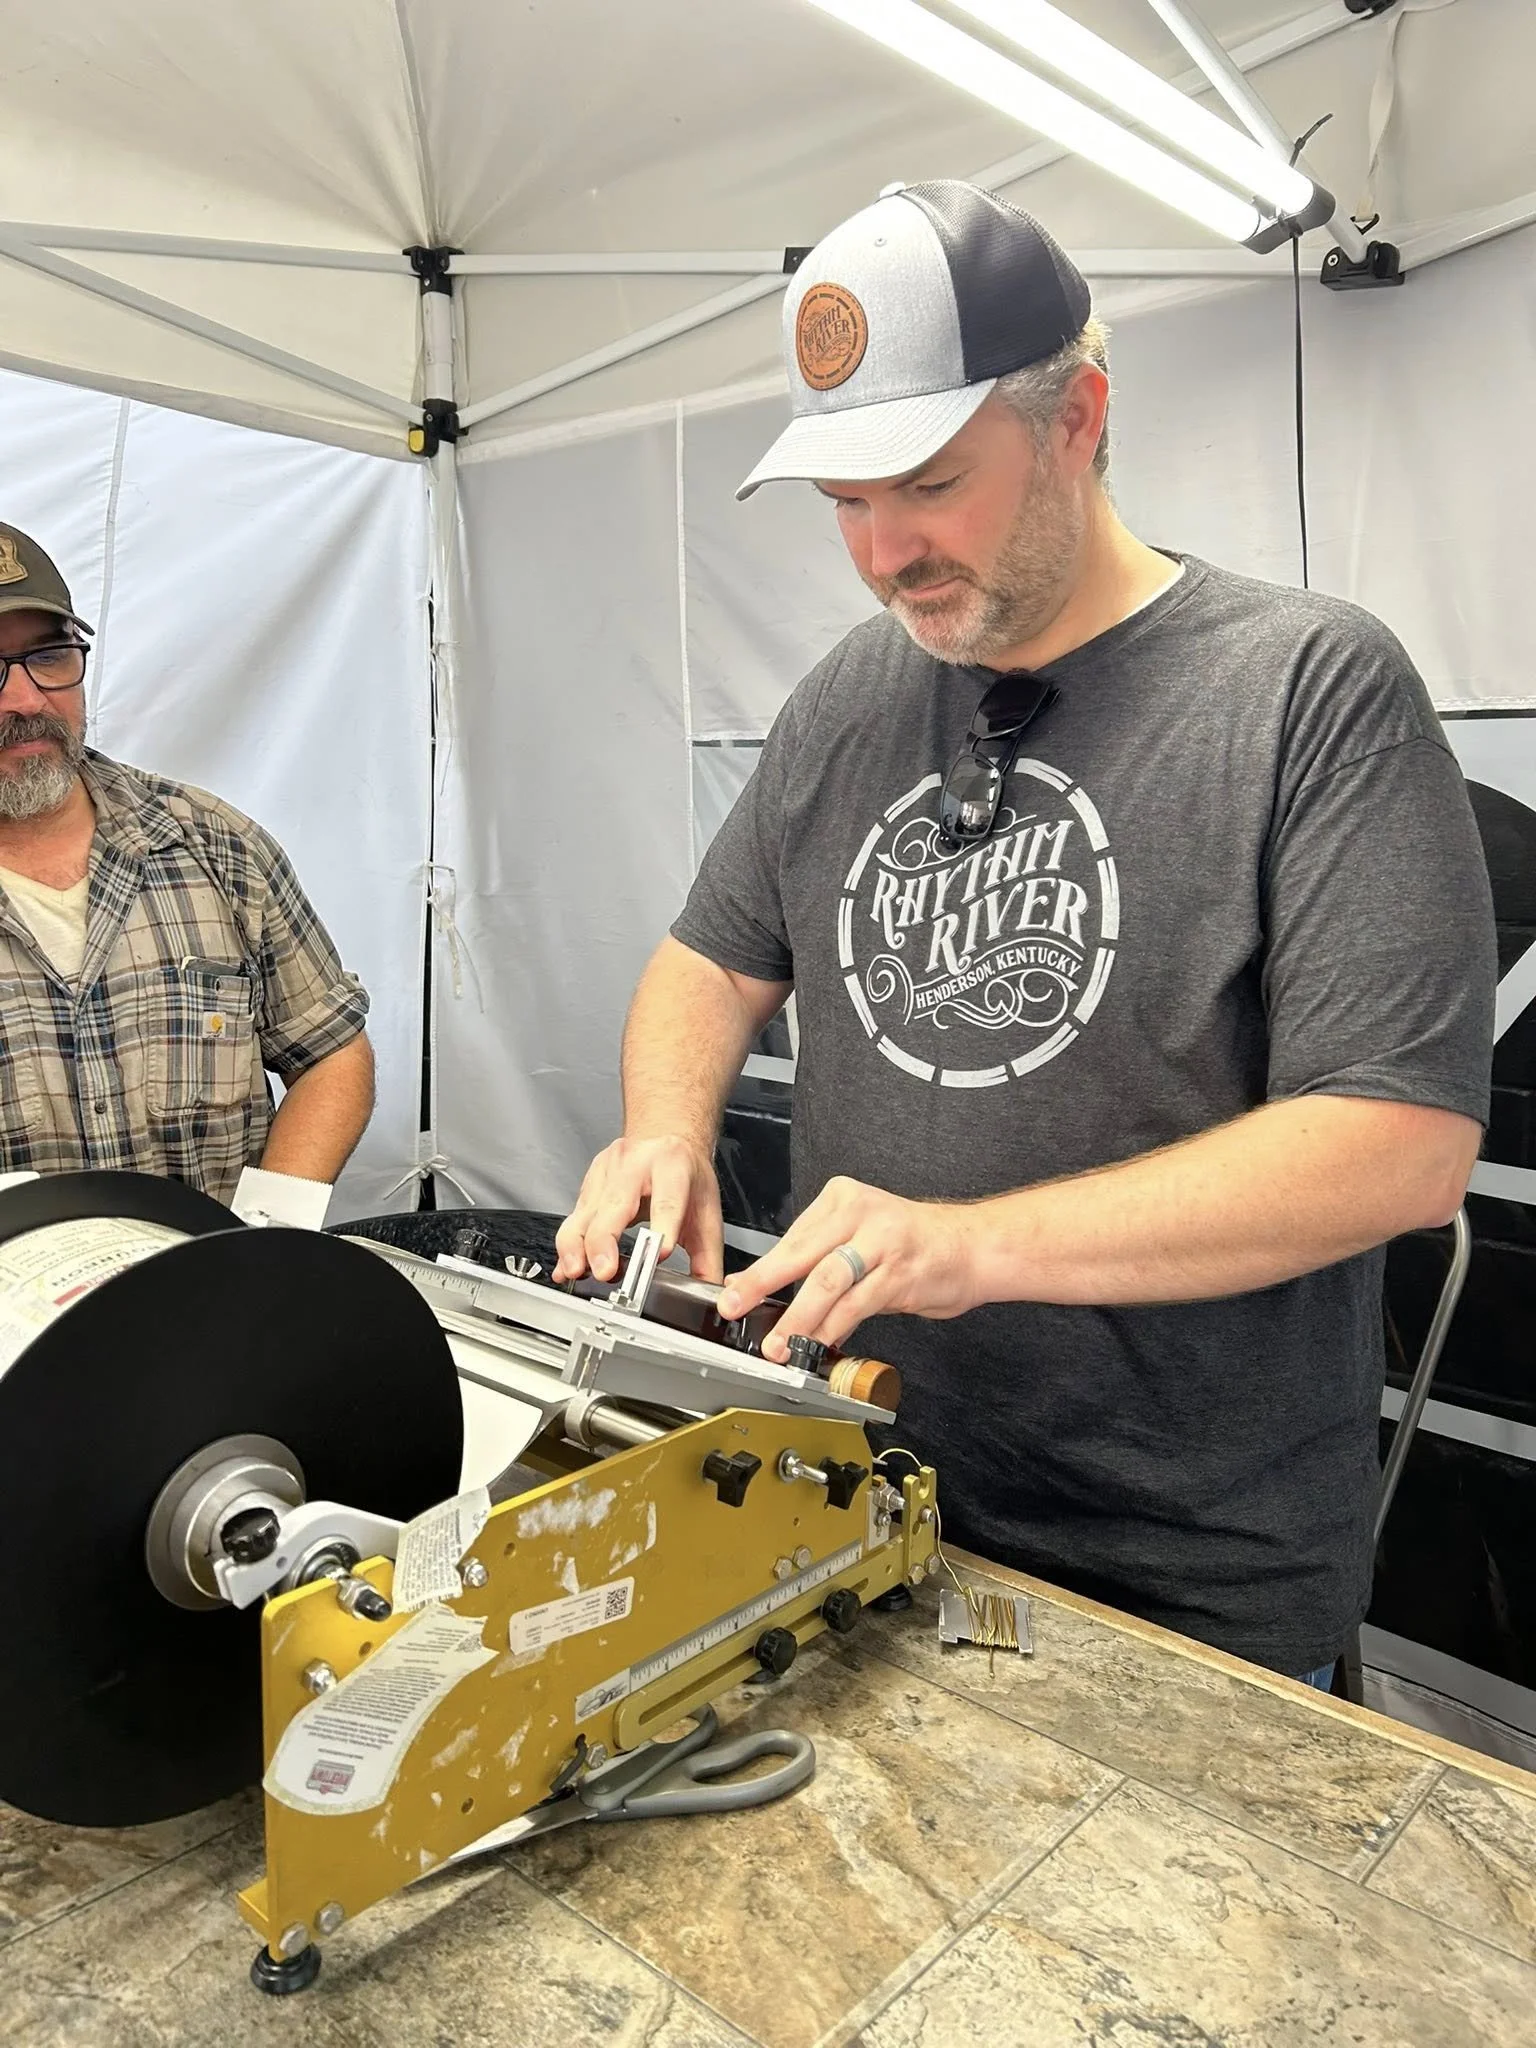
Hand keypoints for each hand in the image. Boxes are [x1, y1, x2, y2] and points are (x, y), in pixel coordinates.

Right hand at [553, 1135, 724, 1283]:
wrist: (665, 1138)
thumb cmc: (684, 1173)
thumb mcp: (705, 1210)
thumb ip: (707, 1255)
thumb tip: (711, 1293)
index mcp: (672, 1166)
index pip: (667, 1201)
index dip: (662, 1228)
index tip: (658, 1256)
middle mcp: (635, 1164)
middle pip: (614, 1206)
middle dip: (604, 1242)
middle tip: (605, 1272)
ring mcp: (606, 1172)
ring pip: (585, 1214)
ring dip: (577, 1247)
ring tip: (577, 1272)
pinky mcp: (587, 1183)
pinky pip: (573, 1218)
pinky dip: (569, 1246)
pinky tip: (567, 1265)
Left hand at [717, 1175, 978, 1359]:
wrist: (972, 1246)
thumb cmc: (911, 1243)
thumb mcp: (858, 1235)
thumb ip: (814, 1258)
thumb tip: (758, 1285)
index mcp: (843, 1198)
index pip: (792, 1236)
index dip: (760, 1270)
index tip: (734, 1293)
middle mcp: (861, 1214)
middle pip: (801, 1252)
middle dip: (763, 1284)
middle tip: (736, 1306)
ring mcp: (883, 1243)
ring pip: (828, 1281)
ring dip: (798, 1317)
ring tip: (779, 1343)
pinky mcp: (900, 1274)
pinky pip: (858, 1305)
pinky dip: (834, 1327)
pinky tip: (820, 1343)